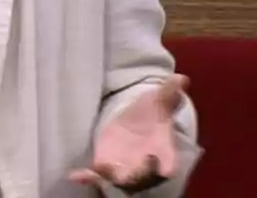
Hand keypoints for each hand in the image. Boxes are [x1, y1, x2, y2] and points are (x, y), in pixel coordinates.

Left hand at [69, 75, 187, 192]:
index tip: (165, 170)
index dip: (166, 167)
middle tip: (127, 172)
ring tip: (98, 170)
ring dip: (109, 178)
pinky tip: (75, 175)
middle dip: (136, 176)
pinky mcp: (106, 164)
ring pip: (119, 180)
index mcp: (163, 150)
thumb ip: (168, 92)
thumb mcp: (159, 100)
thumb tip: (181, 78)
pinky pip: (98, 175)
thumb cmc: (153, 114)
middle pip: (143, 177)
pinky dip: (88, 177)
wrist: (138, 122)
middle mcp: (145, 164)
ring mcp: (125, 167)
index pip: (169, 163)